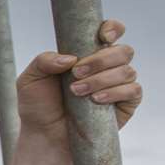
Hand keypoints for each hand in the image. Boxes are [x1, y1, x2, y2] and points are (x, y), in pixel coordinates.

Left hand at [17, 18, 139, 143]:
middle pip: (123, 51)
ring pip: (127, 71)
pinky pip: (133, 90)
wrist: (44, 136)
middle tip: (76, 73)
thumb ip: (43, 61)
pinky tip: (96, 100)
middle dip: (100, 60)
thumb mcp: (30, 79)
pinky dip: (115, 92)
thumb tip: (70, 58)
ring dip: (101, 79)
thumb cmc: (38, 105)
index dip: (112, 29)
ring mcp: (118, 85)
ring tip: (76, 91)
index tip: (102, 37)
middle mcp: (107, 67)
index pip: (111, 32)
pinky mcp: (125, 104)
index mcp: (88, 54)